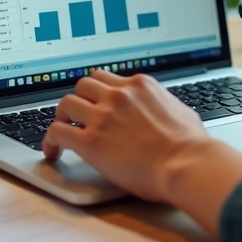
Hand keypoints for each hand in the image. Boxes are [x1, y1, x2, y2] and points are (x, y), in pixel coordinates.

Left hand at [43, 69, 241, 202]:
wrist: (187, 164)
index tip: (94, 101)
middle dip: (79, 100)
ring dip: (63, 117)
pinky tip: (53, 150)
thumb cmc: (191, 145)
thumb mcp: (181, 110)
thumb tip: (166, 110)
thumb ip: (164, 104)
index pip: (107, 77)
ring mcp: (102, 117)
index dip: (98, 91)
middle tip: (77, 115)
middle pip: (83, 85)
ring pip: (66, 104)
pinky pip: (57, 132)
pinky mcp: (90, 142)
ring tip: (62, 130)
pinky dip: (50, 140)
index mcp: (140, 85)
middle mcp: (118, 96)